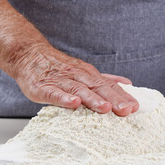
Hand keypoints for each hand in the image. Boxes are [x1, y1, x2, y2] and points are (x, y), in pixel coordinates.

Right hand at [11, 44, 138, 115]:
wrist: (29, 55)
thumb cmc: (58, 67)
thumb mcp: (84, 71)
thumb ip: (104, 79)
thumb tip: (127, 84)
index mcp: (88, 74)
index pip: (108, 85)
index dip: (122, 96)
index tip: (135, 107)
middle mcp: (77, 76)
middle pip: (98, 87)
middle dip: (113, 99)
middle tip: (127, 110)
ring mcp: (60, 81)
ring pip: (79, 90)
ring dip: (93, 99)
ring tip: (105, 108)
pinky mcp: (43, 87)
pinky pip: (54, 93)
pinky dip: (64, 98)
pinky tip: (73, 104)